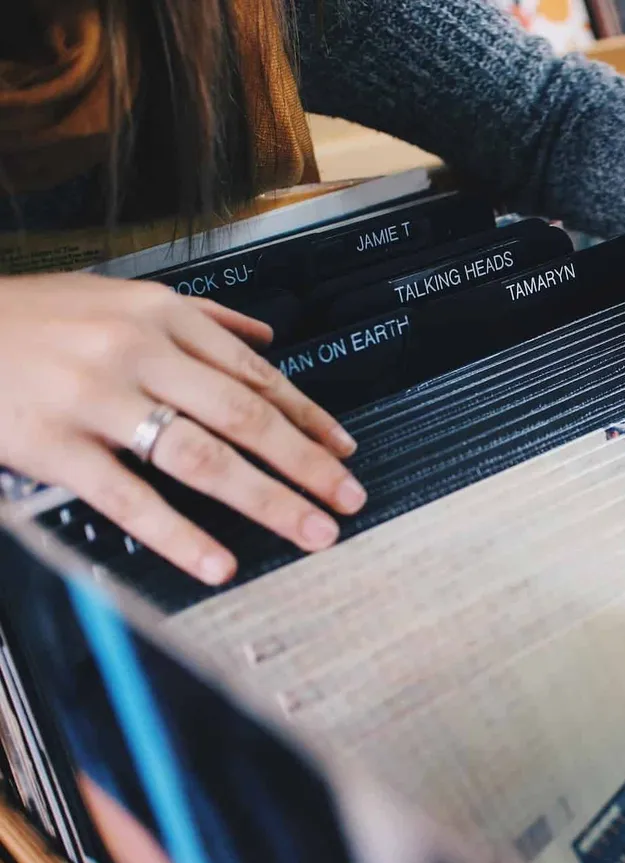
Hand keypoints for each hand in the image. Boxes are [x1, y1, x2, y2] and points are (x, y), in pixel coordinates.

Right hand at [0, 273, 366, 584]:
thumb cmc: (32, 316)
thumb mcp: (119, 295)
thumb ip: (200, 317)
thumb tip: (265, 338)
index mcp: (163, 317)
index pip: (257, 376)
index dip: (309, 418)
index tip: (345, 451)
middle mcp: (140, 353)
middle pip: (246, 418)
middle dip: (307, 464)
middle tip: (348, 498)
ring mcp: (98, 399)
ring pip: (203, 457)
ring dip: (267, 500)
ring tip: (310, 531)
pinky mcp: (54, 445)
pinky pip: (129, 498)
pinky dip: (180, 535)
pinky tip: (218, 562)